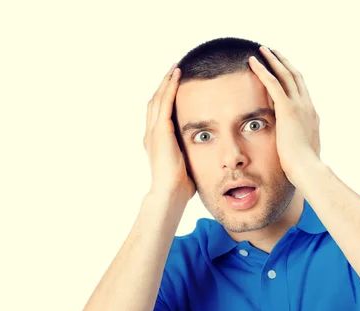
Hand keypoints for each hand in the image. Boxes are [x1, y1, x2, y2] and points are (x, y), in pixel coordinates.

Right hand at [143, 63, 195, 201]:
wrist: (169, 194)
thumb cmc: (181, 187)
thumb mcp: (187, 166)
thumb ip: (192, 156)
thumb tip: (208, 157)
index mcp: (157, 142)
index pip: (160, 114)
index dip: (167, 98)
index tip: (176, 86)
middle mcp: (151, 134)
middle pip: (156, 101)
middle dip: (165, 85)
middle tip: (175, 69)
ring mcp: (153, 132)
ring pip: (158, 98)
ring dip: (167, 81)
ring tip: (176, 67)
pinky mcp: (160, 131)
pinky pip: (164, 102)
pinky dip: (170, 87)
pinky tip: (177, 75)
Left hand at [248, 47, 320, 181]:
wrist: (307, 168)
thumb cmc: (303, 167)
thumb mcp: (302, 152)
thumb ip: (298, 144)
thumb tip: (294, 148)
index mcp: (311, 116)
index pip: (301, 91)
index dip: (292, 77)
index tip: (284, 69)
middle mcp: (307, 106)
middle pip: (295, 77)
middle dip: (283, 63)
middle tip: (273, 52)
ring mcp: (299, 106)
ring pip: (285, 74)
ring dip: (273, 60)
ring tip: (262, 50)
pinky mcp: (287, 109)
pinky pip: (274, 83)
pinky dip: (263, 70)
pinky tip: (253, 61)